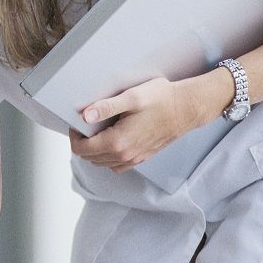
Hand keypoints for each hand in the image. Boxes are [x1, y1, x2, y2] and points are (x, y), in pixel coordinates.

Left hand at [72, 77, 197, 172]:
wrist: (187, 107)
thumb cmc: (161, 100)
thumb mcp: (131, 97)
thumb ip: (105, 107)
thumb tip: (84, 115)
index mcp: (117, 142)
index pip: (81, 149)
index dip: (75, 136)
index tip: (78, 123)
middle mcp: (125, 155)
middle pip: (90, 158)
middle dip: (83, 143)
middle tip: (86, 125)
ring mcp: (135, 158)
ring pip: (103, 163)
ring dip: (95, 150)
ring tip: (98, 131)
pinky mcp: (143, 157)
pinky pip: (118, 165)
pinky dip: (109, 157)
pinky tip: (112, 141)